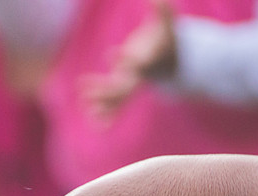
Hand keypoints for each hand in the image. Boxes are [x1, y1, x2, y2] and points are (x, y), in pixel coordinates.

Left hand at [81, 0, 177, 118]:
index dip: (126, 58)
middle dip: (107, 90)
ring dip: (102, 101)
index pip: (138, 61)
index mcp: (148, 61)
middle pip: (124, 86)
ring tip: (86, 104)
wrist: (171, 59)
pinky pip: (116, 102)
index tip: (112, 53)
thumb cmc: (166, 38)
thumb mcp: (166, 25)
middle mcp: (139, 75)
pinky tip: (94, 119)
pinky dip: (107, 111)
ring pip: (117, 96)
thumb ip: (163, 12)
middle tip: (87, 92)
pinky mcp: (127, 85)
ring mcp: (132, 82)